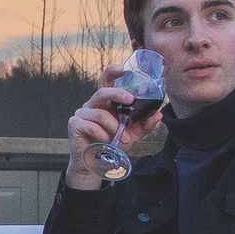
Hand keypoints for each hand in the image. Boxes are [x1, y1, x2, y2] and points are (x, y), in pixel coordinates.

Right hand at [65, 69, 136, 190]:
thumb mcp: (131, 134)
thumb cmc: (111, 145)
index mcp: (106, 103)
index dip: (111, 72)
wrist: (94, 165)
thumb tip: (159, 114)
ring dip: (114, 126)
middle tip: (130, 99)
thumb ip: (144, 125)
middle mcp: (93, 105)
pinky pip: (91, 125)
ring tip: (121, 139)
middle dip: (117, 93)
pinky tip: (105, 141)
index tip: (122, 68)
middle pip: (102, 91)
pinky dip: (101, 134)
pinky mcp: (74, 124)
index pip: (106, 82)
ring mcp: (82, 113)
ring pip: (99, 113)